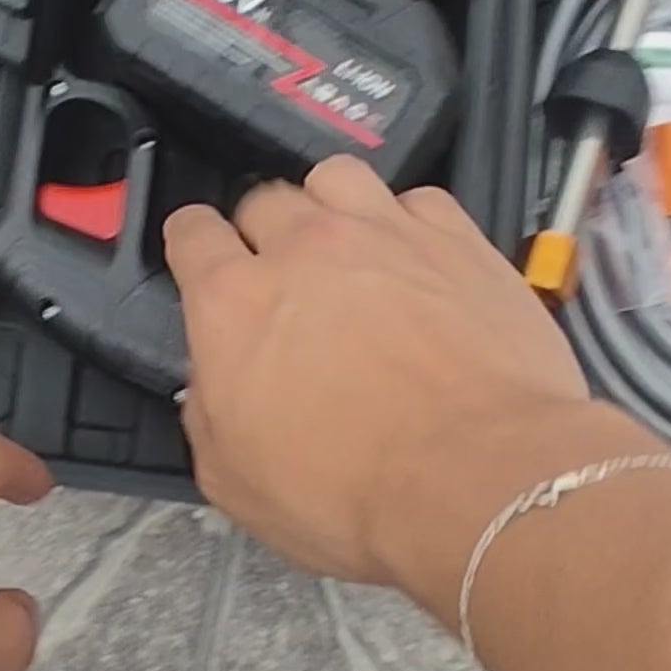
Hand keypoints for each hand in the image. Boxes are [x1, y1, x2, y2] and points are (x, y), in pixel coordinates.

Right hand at [165, 158, 598, 609]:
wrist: (478, 482)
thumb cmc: (358, 494)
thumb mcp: (237, 483)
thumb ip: (208, 416)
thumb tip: (210, 390)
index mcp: (233, 304)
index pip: (192, 235)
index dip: (193, 245)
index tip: (201, 256)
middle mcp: (305, 249)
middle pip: (264, 200)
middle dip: (263, 231)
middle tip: (281, 276)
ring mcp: (386, 235)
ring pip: (337, 177)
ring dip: (330, 205)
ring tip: (346, 247)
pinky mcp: (458, 242)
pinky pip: (421, 199)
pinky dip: (410, 222)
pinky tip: (418, 259)